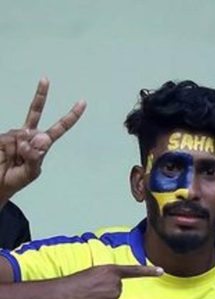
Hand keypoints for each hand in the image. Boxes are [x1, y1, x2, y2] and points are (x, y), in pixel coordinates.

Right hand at [0, 78, 85, 203]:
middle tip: (45, 79)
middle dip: (40, 95)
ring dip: (20, 151)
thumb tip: (38, 137)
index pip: (58, 128)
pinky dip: (11, 151)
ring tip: (14, 162)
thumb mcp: (31, 172)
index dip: (70, 117)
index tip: (82, 103)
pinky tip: (6, 157)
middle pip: (35, 112)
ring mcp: (15, 134)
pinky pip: (11, 141)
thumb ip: (36, 157)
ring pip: (22, 135)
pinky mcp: (3, 137)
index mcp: (41, 145)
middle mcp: (28, 135)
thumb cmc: (16, 179)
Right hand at [59, 264, 162, 298]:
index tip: (161, 271)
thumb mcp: (94, 274)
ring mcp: (114, 297)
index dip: (148, 271)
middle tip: (90, 290)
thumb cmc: (75, 283)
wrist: (63, 294)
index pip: (134, 271)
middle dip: (105, 291)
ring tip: (88, 297)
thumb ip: (108, 279)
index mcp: (111, 271)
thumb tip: (113, 290)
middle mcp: (116, 284)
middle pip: (117, 290)